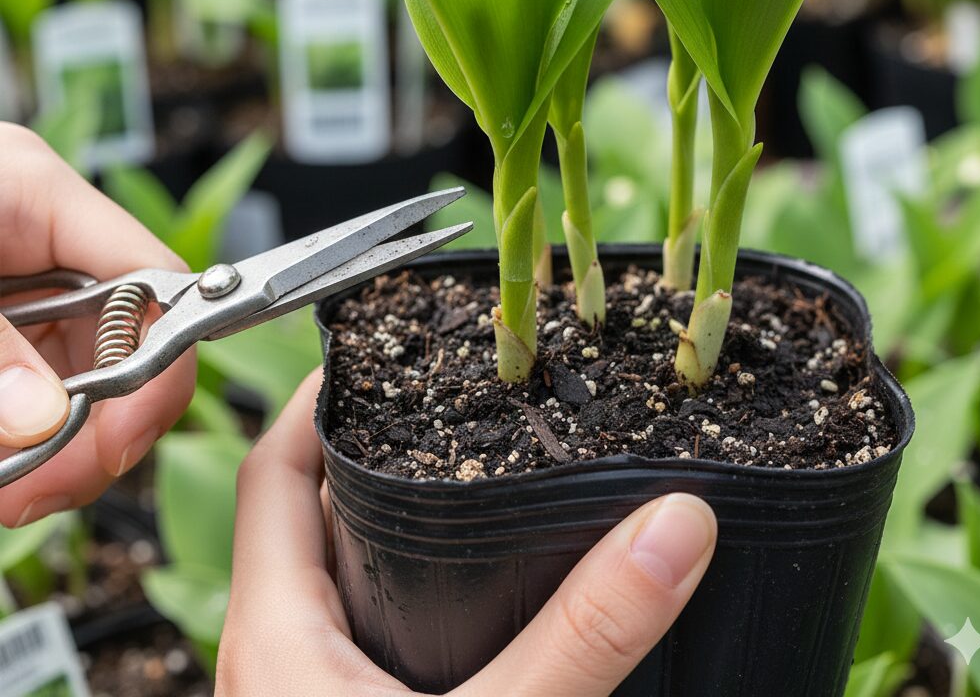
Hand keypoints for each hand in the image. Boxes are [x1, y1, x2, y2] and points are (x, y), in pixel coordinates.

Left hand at [0, 124, 195, 526]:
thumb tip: (50, 419)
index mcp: (34, 196)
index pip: (155, 281)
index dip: (158, 365)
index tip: (119, 439)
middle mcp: (36, 245)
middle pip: (122, 349)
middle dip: (90, 430)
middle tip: (35, 489)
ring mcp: (11, 293)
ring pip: (76, 388)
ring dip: (47, 453)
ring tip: (1, 486)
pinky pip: (29, 401)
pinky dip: (19, 449)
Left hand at [218, 371, 716, 696]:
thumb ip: (584, 636)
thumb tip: (673, 525)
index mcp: (278, 632)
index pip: (277, 469)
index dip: (322, 397)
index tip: (382, 347)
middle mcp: (284, 654)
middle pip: (316, 510)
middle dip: (380, 449)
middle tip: (459, 400)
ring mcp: (317, 693)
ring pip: (350, 571)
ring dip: (404, 520)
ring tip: (478, 469)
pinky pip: (378, 628)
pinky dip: (423, 586)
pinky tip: (490, 588)